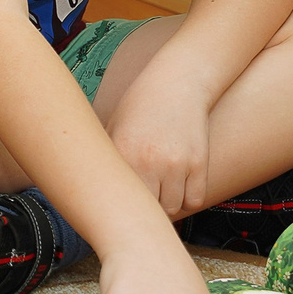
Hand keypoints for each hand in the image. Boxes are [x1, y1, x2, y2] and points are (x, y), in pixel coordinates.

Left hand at [109, 85, 213, 220]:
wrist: (177, 84)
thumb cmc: (140, 108)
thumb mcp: (113, 128)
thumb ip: (106, 160)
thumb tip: (94, 191)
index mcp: (122, 153)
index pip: (119, 200)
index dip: (120, 207)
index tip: (121, 207)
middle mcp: (148, 162)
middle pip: (147, 209)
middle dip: (145, 207)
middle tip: (143, 198)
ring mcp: (176, 164)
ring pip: (173, 208)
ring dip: (167, 204)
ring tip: (161, 189)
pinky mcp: (199, 163)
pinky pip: (195, 200)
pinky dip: (187, 199)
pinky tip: (179, 186)